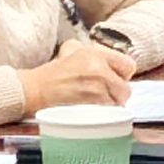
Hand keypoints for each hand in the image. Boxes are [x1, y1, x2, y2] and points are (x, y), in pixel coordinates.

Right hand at [19, 40, 134, 111]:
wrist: (36, 90)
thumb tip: (106, 56)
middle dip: (118, 93)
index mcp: (96, 55)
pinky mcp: (92, 107)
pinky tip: (93, 111)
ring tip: (97, 104)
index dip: (123, 75)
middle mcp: (99, 70)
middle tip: (107, 94)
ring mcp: (97, 90)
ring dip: (111, 105)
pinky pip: (109, 113)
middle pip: (125, 88)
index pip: (128, 66)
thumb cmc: (52, 73)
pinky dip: (104, 114)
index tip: (116, 79)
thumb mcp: (70, 49)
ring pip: (118, 103)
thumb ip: (92, 49)